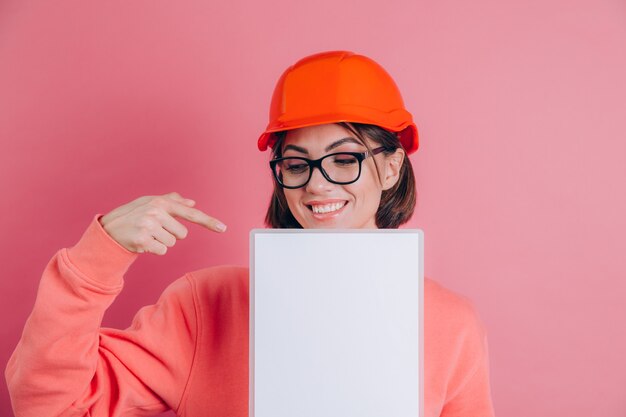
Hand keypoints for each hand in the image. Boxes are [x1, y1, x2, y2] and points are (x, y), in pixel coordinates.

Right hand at [98, 191, 225, 254]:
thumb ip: (172, 201)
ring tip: (147, 235)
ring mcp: (149, 225)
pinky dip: (155, 249)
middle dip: (170, 234)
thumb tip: (192, 202)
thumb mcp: (150, 203)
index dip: (208, 221)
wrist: (109, 229)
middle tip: (154, 230)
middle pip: (182, 234)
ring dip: (161, 242)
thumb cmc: (133, 215)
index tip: (223, 228)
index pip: (190, 213)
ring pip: (172, 243)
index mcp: (161, 202)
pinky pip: (162, 250)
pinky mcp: (143, 240)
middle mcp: (156, 211)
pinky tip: (143, 242)